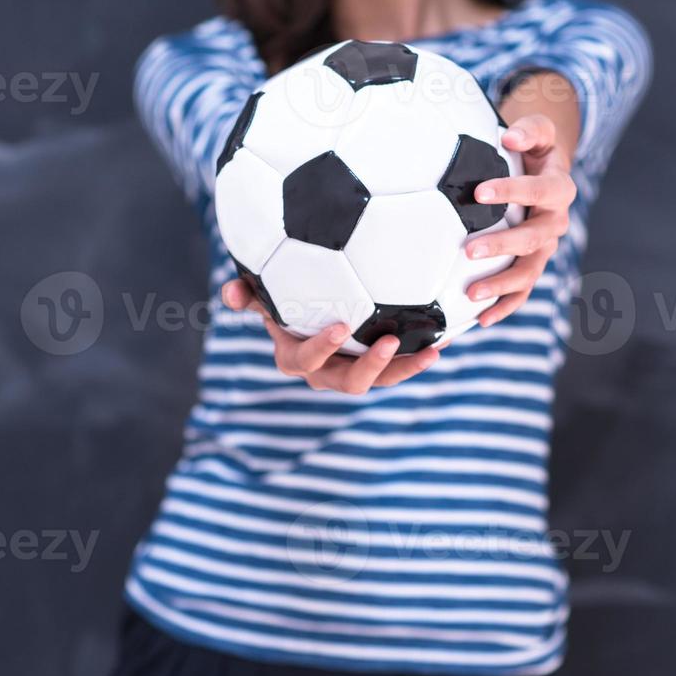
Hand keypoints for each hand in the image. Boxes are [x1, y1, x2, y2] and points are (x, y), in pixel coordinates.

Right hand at [220, 279, 441, 393]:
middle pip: (349, 381)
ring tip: (431, 351)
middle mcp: (325, 373)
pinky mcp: (377, 368)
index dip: (322, 347)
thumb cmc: (283, 299)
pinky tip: (445, 340)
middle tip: (391, 341)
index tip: (342, 327)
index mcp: (295, 357)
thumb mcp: (264, 296)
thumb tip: (230, 293)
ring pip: (381, 380)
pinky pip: (400, 368)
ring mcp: (352, 372)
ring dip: (406, 368)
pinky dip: (420, 356)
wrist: (308, 312)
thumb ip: (248, 294)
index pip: (306, 358)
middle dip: (371, 365)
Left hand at [464, 113, 576, 326]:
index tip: (480, 194)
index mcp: (558, 189)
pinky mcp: (534, 265)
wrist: (545, 171)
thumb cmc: (534, 150)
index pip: (538, 191)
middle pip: (534, 238)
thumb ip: (528, 131)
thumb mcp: (538, 131)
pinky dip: (505, 306)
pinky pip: (522, 291)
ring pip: (529, 271)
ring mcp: (546, 248)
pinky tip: (481, 320)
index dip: (511, 191)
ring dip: (501, 284)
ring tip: (471, 293)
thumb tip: (509, 138)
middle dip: (503, 246)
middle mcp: (555, 222)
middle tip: (469, 250)